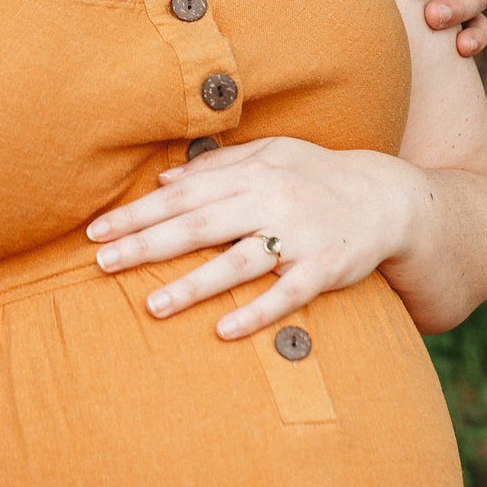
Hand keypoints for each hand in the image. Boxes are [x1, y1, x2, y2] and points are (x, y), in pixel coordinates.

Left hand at [89, 137, 417, 339]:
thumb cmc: (318, 175)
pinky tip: (223, 331)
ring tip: (151, 306)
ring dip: (193, 285)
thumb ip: (218, 164)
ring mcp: (299, 237)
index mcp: (252, 172)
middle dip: (147, 245)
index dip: (138, 213)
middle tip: (102, 263)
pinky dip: (256, 312)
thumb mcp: (271, 154)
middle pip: (199, 225)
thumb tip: (163, 178)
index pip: (182, 195)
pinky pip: (286, 295)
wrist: (389, 197)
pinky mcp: (324, 269)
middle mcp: (271, 201)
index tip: (97, 231)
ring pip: (237, 263)